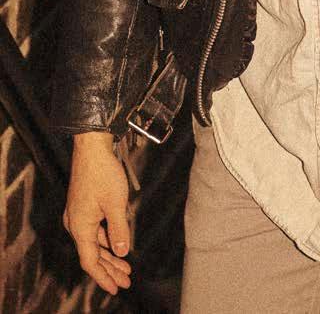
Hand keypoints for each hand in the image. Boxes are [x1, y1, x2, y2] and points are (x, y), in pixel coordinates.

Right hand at [63, 132, 131, 294]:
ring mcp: (78, 214)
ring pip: (94, 242)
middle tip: (126, 281)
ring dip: (110, 255)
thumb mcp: (116, 203)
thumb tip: (122, 253)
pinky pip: (94, 230)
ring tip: (125, 268)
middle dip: (109, 270)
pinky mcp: (83, 205)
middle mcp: (75, 223)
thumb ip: (119, 230)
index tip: (116, 288)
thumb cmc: (103, 173)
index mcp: (80, 226)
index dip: (103, 277)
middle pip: (92, 254)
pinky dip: (107, 240)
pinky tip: (118, 244)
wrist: (92, 147)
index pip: (90, 261)